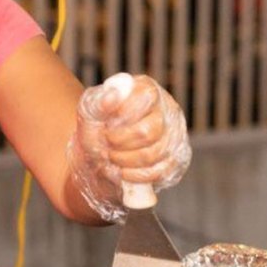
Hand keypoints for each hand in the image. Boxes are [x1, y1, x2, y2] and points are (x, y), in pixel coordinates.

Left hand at [68, 74, 190, 220]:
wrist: (97, 152)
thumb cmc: (96, 126)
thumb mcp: (90, 110)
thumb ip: (100, 102)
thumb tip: (114, 95)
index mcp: (147, 90)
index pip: (146, 99)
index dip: (123, 116)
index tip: (106, 125)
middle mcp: (167, 110)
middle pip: (150, 131)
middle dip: (120, 143)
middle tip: (106, 143)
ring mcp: (175, 135)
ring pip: (154, 154)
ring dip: (125, 160)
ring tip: (111, 156)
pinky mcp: (176, 160)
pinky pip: (160, 172)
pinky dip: (135, 175)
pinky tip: (122, 170)